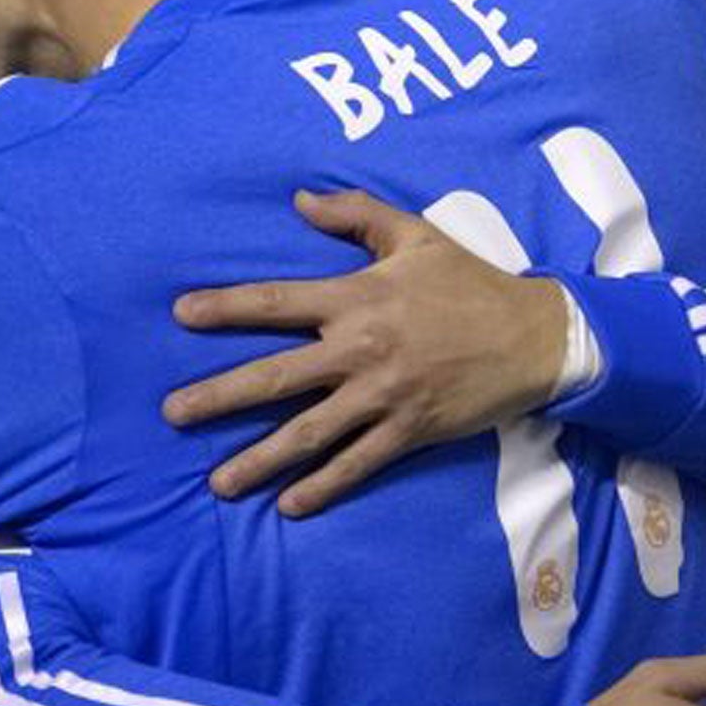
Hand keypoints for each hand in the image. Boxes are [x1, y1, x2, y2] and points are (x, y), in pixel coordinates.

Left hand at [162, 189, 567, 516]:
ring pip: (308, 433)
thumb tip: (300, 199)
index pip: (276, 303)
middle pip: (275, 377)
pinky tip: (289, 505)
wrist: (533, 336)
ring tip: (219, 482)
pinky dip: (322, 486)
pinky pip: (356, 463)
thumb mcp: (416, 234)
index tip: (181, 315)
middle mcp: (360, 350)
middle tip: (172, 414)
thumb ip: (356, 214)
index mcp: (356, 298)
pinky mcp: (408, 431)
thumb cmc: (469, 282)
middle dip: (219, 396)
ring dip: (259, 459)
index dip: (226, 308)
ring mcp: (383, 396)